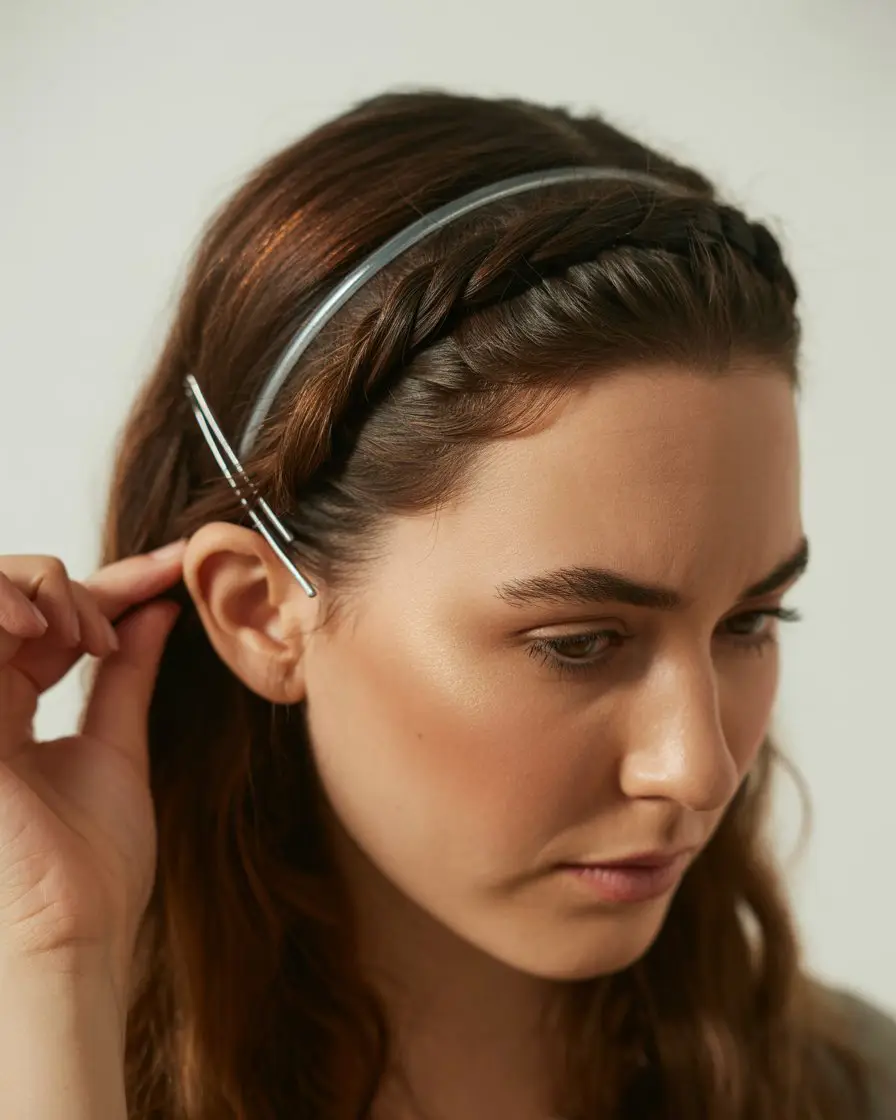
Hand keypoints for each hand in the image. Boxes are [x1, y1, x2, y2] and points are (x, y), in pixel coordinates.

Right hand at [0, 544, 185, 997]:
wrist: (76, 928)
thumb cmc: (96, 859)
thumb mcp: (119, 743)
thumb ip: (127, 675)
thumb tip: (157, 610)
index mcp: (16, 702)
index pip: (57, 614)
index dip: (119, 579)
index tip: (179, 561)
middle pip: (15, 591)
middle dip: (72, 586)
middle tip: (111, 637)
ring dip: (36, 592)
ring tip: (83, 639)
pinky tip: (43, 632)